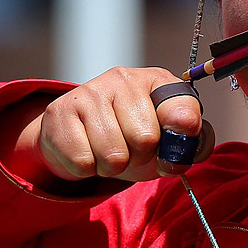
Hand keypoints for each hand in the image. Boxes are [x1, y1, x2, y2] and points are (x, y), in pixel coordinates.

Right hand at [10, 68, 213, 185]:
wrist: (77, 133)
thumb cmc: (130, 134)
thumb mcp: (165, 137)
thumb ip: (187, 146)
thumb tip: (180, 157)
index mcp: (157, 81)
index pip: (182, 106)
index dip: (184, 129)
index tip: (181, 135)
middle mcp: (124, 78)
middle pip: (146, 139)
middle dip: (140, 156)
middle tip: (131, 148)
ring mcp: (89, 91)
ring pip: (113, 155)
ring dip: (113, 166)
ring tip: (108, 150)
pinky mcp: (59, 111)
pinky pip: (83, 162)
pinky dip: (86, 169)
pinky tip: (86, 151)